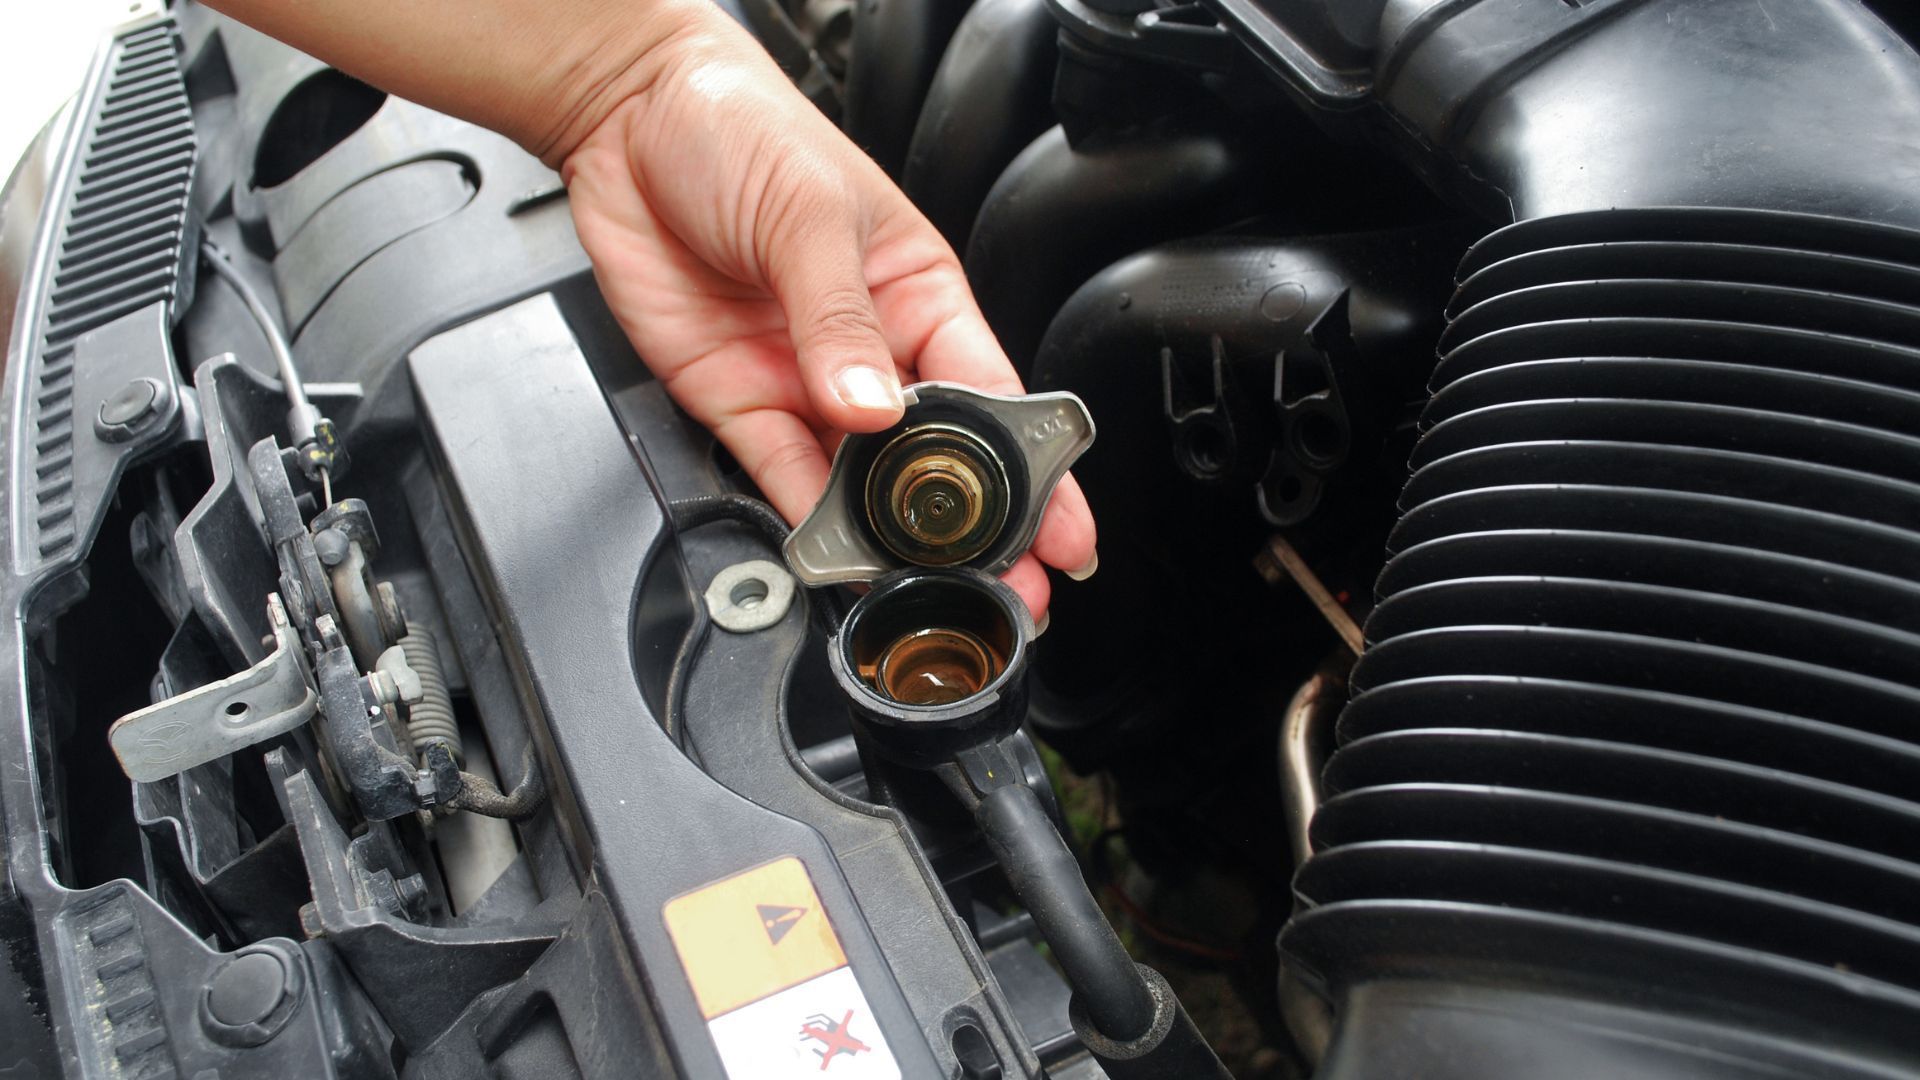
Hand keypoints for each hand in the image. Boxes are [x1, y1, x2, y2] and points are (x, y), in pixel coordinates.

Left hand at [558, 7, 1094, 616]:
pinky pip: (778, 476)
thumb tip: (873, 409)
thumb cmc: (740, 129)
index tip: (1064, 529)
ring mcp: (803, 381)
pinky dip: (803, 524)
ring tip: (919, 590)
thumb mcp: (810, 213)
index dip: (1037, 469)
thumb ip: (838, 320)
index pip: (994, 395)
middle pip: (933, 458)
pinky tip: (834, 557)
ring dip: (889, 542)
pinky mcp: (736, 400)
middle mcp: (868, 348)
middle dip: (973, 531)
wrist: (627, 116)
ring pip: (859, 484)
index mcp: (919, 292)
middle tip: (1008, 592)